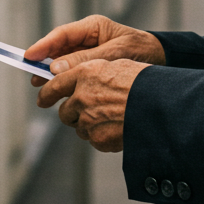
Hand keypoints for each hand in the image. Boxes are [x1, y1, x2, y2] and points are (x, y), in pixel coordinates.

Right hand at [24, 15, 164, 87]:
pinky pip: (73, 70)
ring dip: (52, 74)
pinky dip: (65, 80)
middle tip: (34, 80)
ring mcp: (88, 50)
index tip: (28, 57)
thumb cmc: (143, 51)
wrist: (162, 58)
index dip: (43, 46)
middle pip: (58, 49)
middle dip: (44, 63)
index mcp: (93, 27)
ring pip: (63, 61)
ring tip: (41, 89)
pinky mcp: (92, 64)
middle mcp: (87, 37)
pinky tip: (59, 91)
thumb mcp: (116, 53)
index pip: (62, 35)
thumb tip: (56, 68)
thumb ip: (86, 59)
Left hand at [36, 58, 151, 151]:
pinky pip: (94, 139)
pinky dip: (102, 136)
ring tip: (111, 118)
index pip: (55, 85)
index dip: (47, 93)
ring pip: (79, 127)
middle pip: (64, 112)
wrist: (161, 105)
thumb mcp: (117, 64)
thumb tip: (82, 81)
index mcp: (86, 74)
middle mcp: (82, 97)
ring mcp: (89, 120)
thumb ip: (94, 72)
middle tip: (86, 111)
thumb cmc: (144, 82)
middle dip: (72, 113)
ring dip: (89, 124)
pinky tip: (118, 127)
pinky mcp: (98, 139)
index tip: (43, 99)